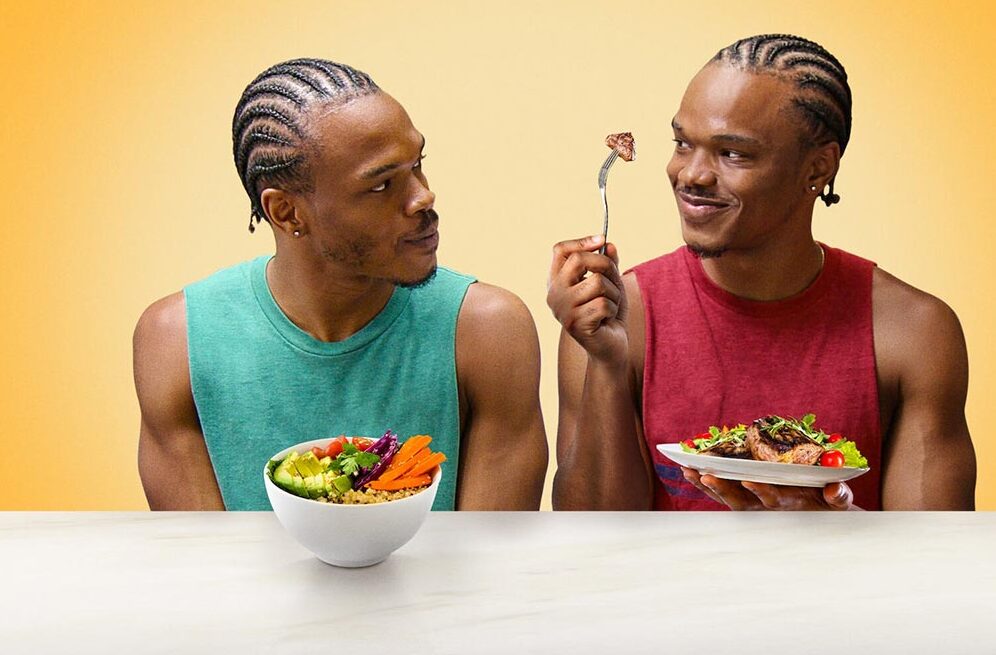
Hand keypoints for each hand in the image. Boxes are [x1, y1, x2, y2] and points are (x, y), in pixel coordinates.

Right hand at [546, 235, 627, 363]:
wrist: (610, 348)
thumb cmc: (607, 314)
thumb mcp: (610, 283)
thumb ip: (608, 264)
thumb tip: (608, 245)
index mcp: (556, 281)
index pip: (560, 250)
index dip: (581, 242)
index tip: (602, 240)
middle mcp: (554, 294)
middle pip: (579, 260)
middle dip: (606, 266)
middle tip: (614, 280)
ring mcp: (563, 310)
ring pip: (598, 283)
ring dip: (614, 293)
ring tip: (610, 305)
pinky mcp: (575, 324)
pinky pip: (603, 303)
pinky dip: (613, 309)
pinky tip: (607, 319)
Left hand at [681, 467, 853, 510]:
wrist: (823, 515)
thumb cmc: (831, 504)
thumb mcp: (840, 502)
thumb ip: (839, 496)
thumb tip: (834, 491)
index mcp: (787, 505)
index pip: (771, 499)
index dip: (761, 491)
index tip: (749, 480)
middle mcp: (765, 507)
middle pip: (740, 500)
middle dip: (722, 488)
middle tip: (705, 475)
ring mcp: (752, 504)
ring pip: (726, 496)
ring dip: (707, 484)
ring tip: (687, 471)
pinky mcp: (744, 498)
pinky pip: (721, 492)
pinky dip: (705, 482)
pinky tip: (689, 470)